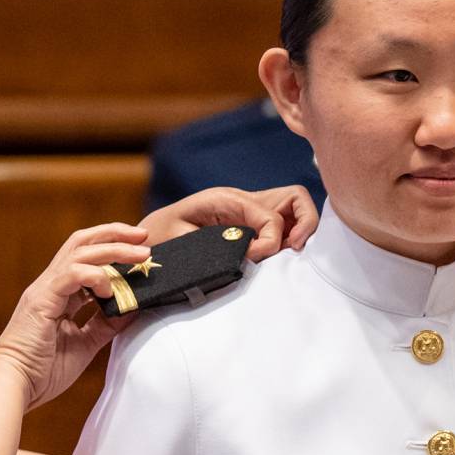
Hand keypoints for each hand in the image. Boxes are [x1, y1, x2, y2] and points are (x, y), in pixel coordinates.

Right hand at [0, 224, 154, 409]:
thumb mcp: (86, 343)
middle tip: (144, 235)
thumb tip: (134, 307)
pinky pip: (71, 274)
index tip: (140, 249)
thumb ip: (107, 323)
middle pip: (82, 242)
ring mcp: (45, 289)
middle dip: (115, 234)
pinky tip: (110, 289)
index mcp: (59, 293)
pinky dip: (96, 276)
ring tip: (140, 254)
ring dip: (114, 249)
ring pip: (80, 252)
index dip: (113, 248)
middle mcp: (51, 284)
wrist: (14, 386)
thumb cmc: (44, 370)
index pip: (86, 256)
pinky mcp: (42, 300)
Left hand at [141, 185, 318, 262]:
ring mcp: (251, 210)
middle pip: (296, 197)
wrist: (150, 237)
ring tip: (290, 252)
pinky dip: (290, 237)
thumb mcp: (182, 239)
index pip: (270, 216)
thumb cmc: (162, 237)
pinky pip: (284, 223)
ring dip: (301, 228)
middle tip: (293, 248)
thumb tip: (248, 254)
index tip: (253, 258)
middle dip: (304, 223)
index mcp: (227, 199)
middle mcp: (244, 200)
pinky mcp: (252, 223)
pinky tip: (279, 256)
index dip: (270, 241)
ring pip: (295, 207)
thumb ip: (216, 246)